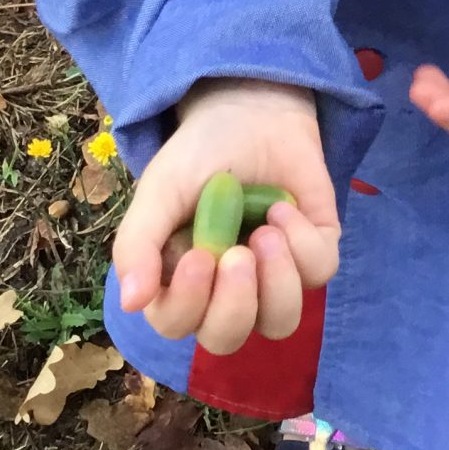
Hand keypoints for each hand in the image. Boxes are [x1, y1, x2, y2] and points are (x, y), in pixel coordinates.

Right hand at [112, 80, 338, 355]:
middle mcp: (225, 292)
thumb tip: (130, 303)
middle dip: (235, 305)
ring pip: (280, 322)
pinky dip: (303, 242)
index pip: (178, 324)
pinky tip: (283, 208)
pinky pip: (318, 273)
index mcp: (180, 282)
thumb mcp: (159, 191)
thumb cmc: (197, 157)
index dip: (190, 303)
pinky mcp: (314, 253)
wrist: (250, 111)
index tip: (201, 256)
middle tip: (238, 253)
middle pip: (228, 338)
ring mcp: (273, 277)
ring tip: (268, 232)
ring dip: (277, 284)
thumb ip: (138, 244)